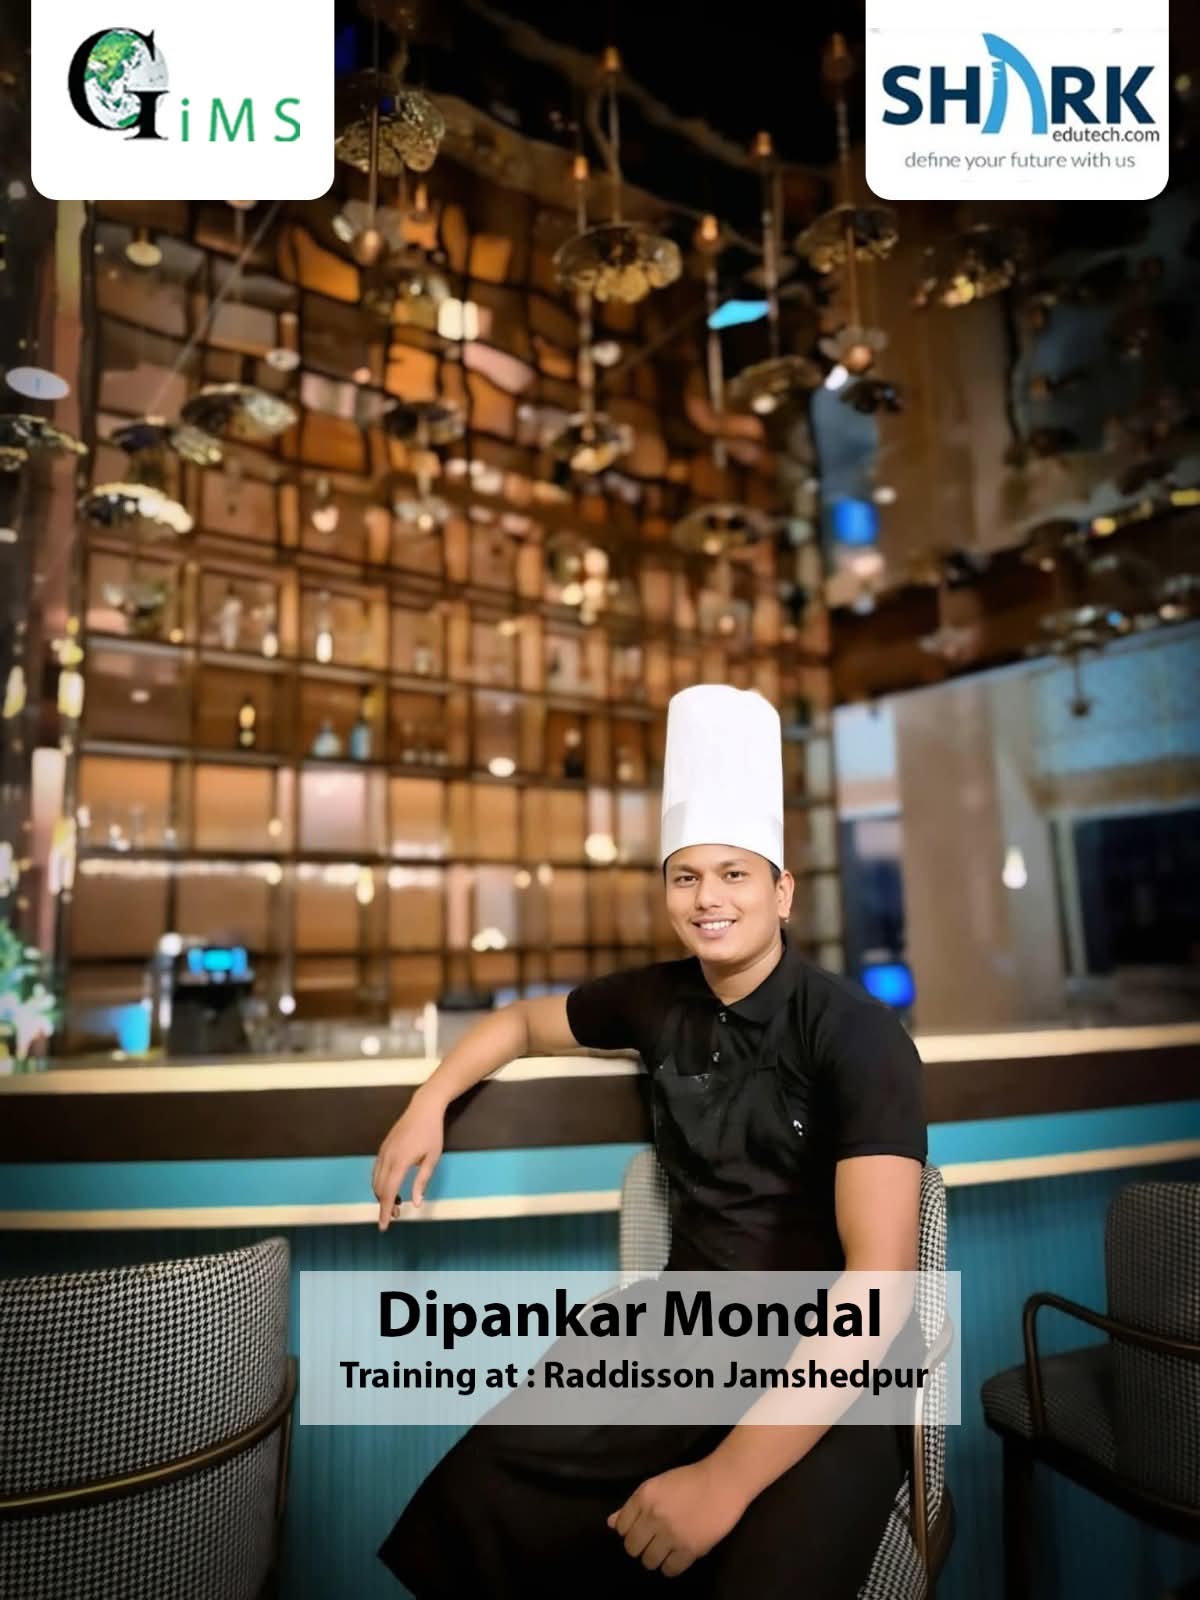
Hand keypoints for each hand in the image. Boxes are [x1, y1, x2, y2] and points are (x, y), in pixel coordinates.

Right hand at [371, 1090, 444, 1230]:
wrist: (423, 1108)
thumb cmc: (431, 1133)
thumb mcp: (432, 1159)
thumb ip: (422, 1181)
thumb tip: (415, 1203)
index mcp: (400, 1161)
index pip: (389, 1192)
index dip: (385, 1211)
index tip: (384, 1226)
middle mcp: (387, 1157)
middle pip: (379, 1189)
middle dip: (384, 1205)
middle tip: (396, 1216)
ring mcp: (383, 1151)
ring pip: (375, 1180)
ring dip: (382, 1194)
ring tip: (396, 1204)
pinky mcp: (383, 1147)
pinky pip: (376, 1170)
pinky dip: (380, 1183)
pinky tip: (391, 1188)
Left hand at [607, 1457, 748, 1577]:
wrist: (722, 1482)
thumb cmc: (690, 1479)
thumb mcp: (657, 1485)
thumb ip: (632, 1505)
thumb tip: (611, 1523)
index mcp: (644, 1497)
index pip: (621, 1528)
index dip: (630, 1531)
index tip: (641, 1530)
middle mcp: (654, 1516)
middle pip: (632, 1548)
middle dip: (640, 1547)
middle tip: (653, 1542)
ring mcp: (671, 1535)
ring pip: (649, 1562)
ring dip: (655, 1558)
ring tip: (666, 1550)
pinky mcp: (690, 1549)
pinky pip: (670, 1570)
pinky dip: (671, 1567)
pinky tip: (677, 1557)